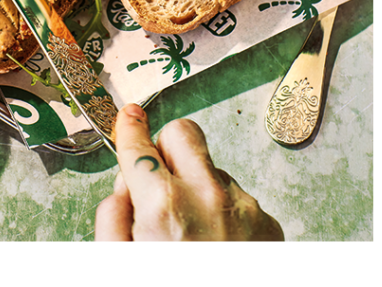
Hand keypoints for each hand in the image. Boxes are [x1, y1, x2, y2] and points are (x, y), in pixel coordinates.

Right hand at [95, 104, 283, 241]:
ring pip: (211, 169)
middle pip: (182, 134)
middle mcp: (207, 198)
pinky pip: (237, 198)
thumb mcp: (122, 263)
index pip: (139, 145)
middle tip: (157, 174)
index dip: (129, 129)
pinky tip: (216, 245)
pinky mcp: (268, 225)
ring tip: (191, 233)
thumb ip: (112, 221)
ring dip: (196, 186)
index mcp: (163, 208)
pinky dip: (223, 212)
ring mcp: (243, 209)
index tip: (129, 118)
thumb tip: (121, 190)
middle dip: (165, 147)